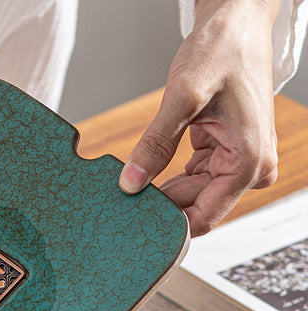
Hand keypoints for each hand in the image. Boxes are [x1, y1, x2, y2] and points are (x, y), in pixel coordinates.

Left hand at [119, 0, 278, 235]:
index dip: (168, 225)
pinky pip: (191, 179)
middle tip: (124, 200)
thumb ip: (154, 143)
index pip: (204, 217)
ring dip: (163, 192)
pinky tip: (147, 172)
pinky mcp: (222, 154)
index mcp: (249, 161)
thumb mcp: (182, 96)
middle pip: (196, 207)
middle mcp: (250, 167)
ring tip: (133, 182)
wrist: (237, 22)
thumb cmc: (223, 49)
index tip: (135, 223)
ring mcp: (237, 162)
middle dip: (162, 205)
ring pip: (191, 195)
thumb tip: (130, 182)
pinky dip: (168, 178)